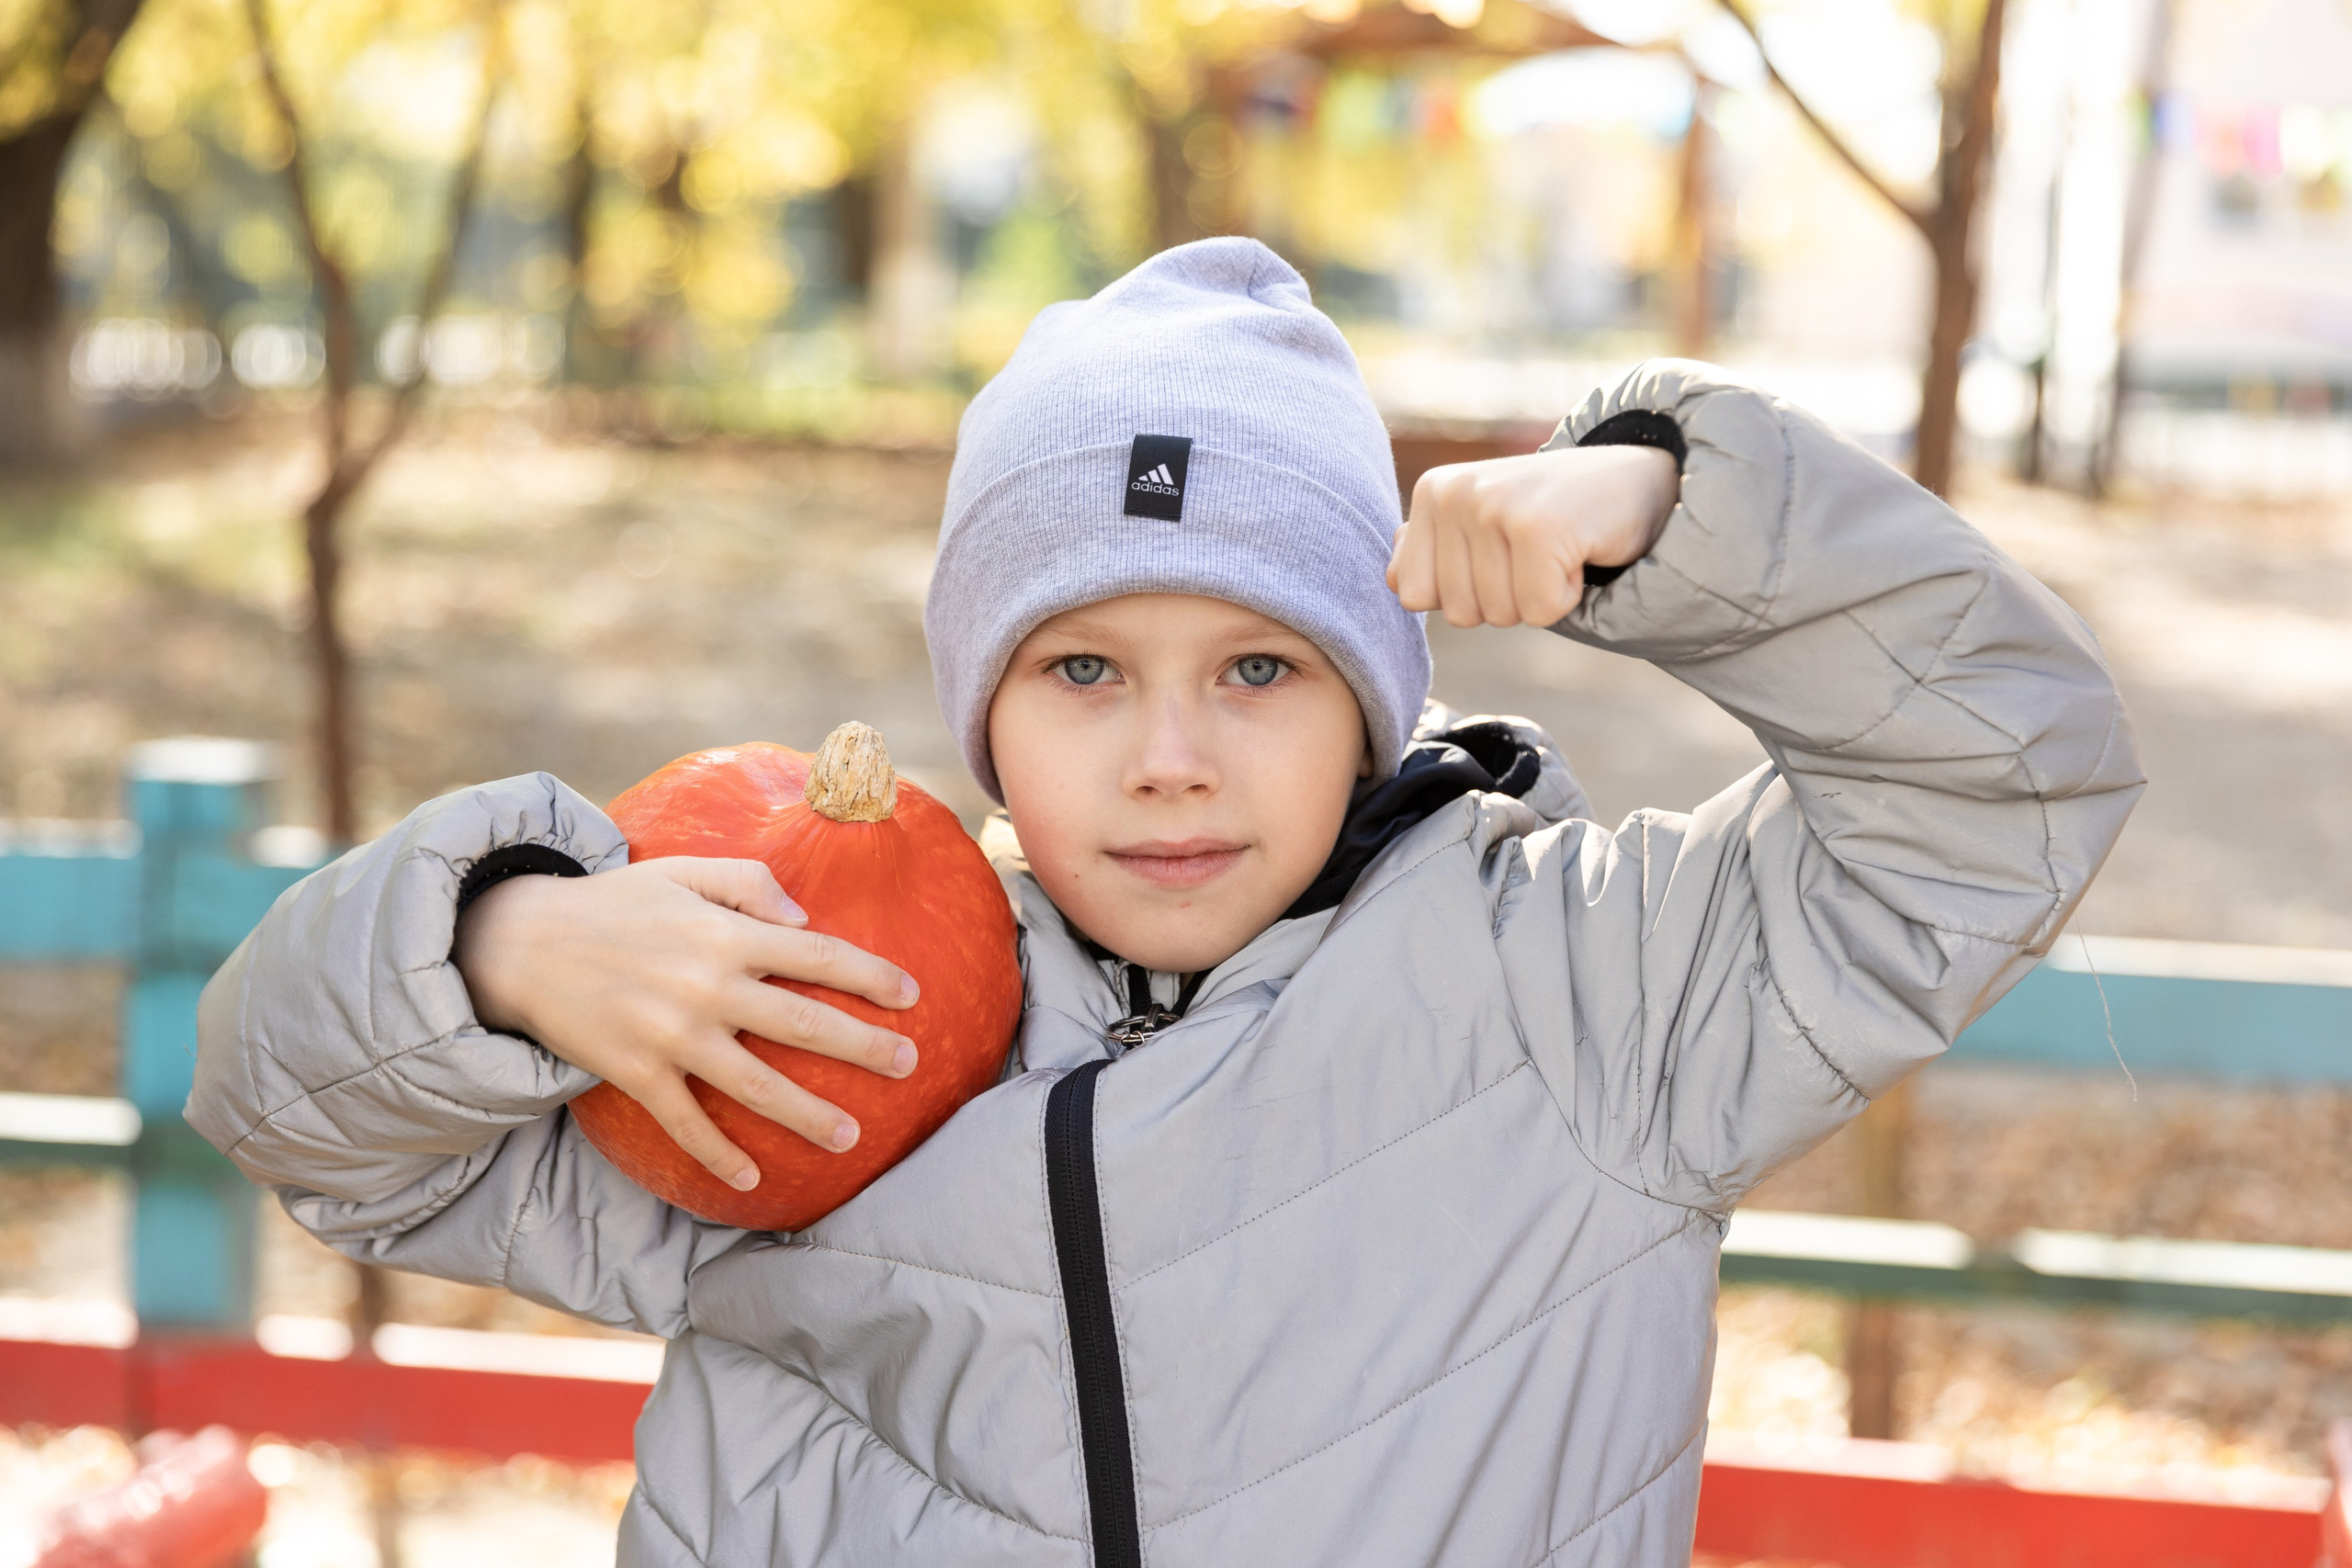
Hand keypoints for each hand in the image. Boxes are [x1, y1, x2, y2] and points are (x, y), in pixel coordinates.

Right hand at [452, 858, 918, 1189]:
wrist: (521, 942)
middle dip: (863, 1047)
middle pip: (802, 1023)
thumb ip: (750, 883)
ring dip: (808, 1115)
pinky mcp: (635, 1072)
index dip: (870, 976)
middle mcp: (707, 986)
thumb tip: (805, 920)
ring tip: (852, 1138)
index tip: (913, 996)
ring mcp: (672, 1034)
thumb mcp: (682, 871)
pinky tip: (751, 1179)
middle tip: (909, 1066)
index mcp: (726, 934)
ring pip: (756, 1085)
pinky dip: (719, 1155)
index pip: (818, 954)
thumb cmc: (615, 904)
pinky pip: (686, 1123)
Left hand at [1387, 443, 1678, 627]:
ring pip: (1500, 615)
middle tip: (1539, 550)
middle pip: (1458, 612)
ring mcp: (1494, 506)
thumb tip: (1391, 581)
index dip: (1467, 592)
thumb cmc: (1556, 515)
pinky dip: (1568, 596)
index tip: (1503, 553)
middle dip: (1507, 598)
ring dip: (1539, 595)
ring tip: (1558, 548)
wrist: (1638, 482)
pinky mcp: (1538, 527)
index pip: (1413, 596)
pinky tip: (1579, 551)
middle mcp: (1454, 493)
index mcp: (1432, 491)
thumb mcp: (1486, 527)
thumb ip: (1436, 550)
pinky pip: (1540, 612)